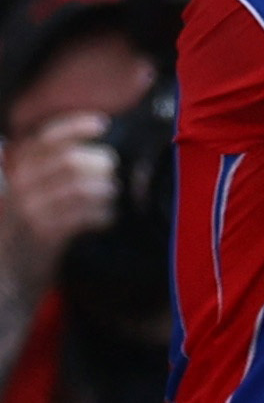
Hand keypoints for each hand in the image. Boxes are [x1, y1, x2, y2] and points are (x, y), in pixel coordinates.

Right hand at [2, 112, 117, 265]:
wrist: (6, 279)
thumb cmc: (26, 234)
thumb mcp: (30, 198)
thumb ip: (51, 174)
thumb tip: (98, 154)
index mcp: (16, 173)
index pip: (44, 139)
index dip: (73, 127)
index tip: (102, 123)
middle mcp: (20, 188)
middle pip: (68, 160)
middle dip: (101, 164)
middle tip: (113, 175)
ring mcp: (31, 212)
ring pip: (80, 187)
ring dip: (106, 191)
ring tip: (111, 199)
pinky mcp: (44, 236)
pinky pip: (83, 216)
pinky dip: (103, 214)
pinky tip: (107, 218)